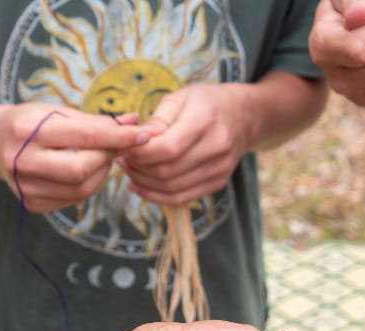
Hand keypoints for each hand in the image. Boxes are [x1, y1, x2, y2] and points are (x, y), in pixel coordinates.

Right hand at [0, 103, 151, 211]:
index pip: (86, 137)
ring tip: (100, 157)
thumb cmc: (30, 122)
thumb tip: (135, 122)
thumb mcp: (57, 111)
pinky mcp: (31, 204)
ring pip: (81, 189)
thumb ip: (96, 121)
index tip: (144, 134)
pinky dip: (87, 185)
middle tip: (118, 147)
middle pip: (82, 170)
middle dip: (108, 159)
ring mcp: (24, 187)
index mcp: (27, 130)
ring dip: (101, 173)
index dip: (120, 137)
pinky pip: (73, 199)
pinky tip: (84, 171)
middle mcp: (21, 161)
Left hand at [117, 84, 250, 206]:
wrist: (242, 117)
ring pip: (172, 188)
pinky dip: (157, 197)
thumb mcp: (180, 98)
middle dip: (138, 169)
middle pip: (168, 171)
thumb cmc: (205, 103)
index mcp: (205, 120)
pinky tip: (141, 187)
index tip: (124, 148)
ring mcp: (220, 168)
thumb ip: (157, 120)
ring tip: (130, 170)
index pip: (168, 148)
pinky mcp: (218, 182)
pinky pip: (182, 198)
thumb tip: (136, 142)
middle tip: (122, 159)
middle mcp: (217, 147)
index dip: (141, 154)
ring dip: (144, 183)